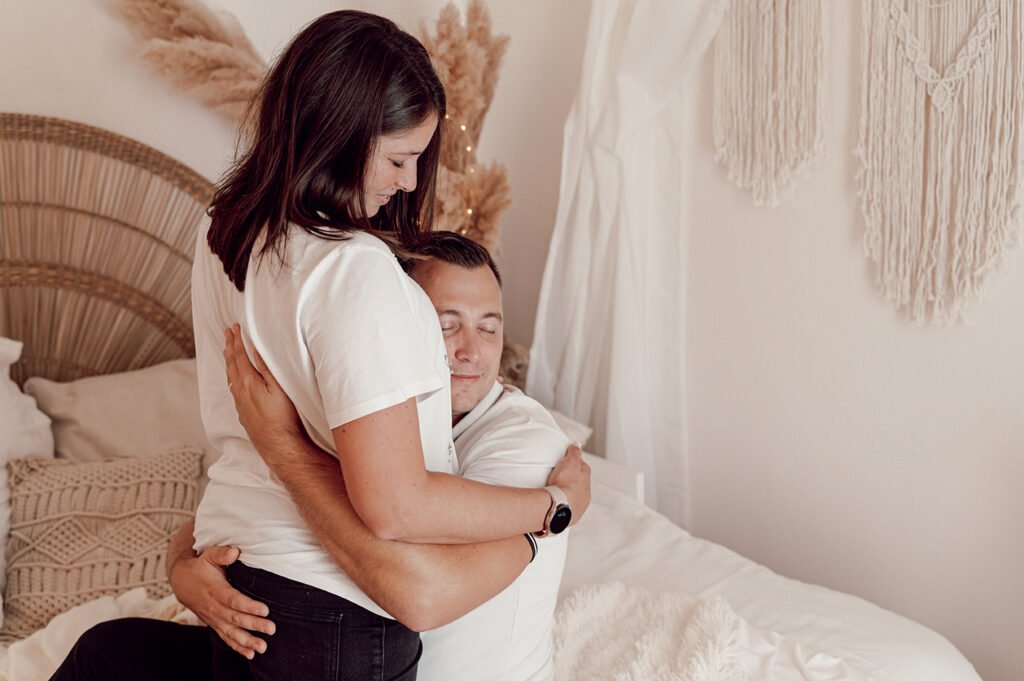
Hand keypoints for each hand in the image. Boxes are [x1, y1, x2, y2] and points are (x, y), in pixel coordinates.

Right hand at [169, 544, 274, 658]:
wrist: (182, 582)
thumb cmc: (201, 566)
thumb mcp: (209, 555)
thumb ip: (222, 553)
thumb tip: (235, 551)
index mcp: (215, 590)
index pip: (233, 600)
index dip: (249, 606)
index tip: (265, 610)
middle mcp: (213, 607)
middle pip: (235, 618)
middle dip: (253, 625)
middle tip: (271, 629)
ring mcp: (213, 618)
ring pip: (230, 632)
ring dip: (247, 641)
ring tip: (263, 647)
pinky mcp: (214, 624)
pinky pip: (225, 638)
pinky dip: (237, 647)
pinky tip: (251, 654)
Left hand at [224, 324, 308, 468]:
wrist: (278, 445)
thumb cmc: (283, 417)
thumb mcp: (279, 388)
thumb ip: (266, 368)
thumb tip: (256, 350)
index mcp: (247, 382)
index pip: (240, 355)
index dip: (237, 340)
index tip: (235, 327)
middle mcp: (239, 391)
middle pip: (231, 364)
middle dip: (229, 346)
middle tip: (226, 333)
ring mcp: (239, 403)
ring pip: (230, 376)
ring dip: (229, 361)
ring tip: (227, 351)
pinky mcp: (243, 412)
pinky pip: (233, 387)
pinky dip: (232, 375)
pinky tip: (234, 377)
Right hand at [545, 443, 590, 526]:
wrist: (558, 507)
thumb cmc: (563, 485)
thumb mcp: (569, 463)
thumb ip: (574, 453)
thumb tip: (577, 444)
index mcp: (586, 480)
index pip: (584, 468)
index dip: (577, 463)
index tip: (569, 461)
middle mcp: (585, 494)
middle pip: (581, 484)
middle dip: (574, 480)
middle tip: (563, 477)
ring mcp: (579, 506)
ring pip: (576, 497)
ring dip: (570, 494)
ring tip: (559, 492)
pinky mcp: (571, 516)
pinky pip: (569, 509)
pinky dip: (564, 506)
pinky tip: (557, 505)